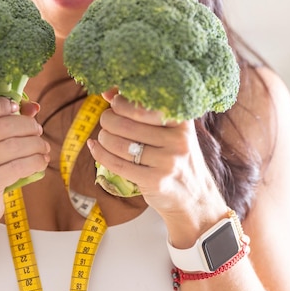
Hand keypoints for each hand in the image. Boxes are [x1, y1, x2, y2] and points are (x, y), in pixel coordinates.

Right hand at [0, 96, 49, 227]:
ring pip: (13, 147)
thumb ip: (2, 118)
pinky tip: (41, 161)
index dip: (0, 104)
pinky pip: (16, 167)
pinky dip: (35, 162)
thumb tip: (33, 107)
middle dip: (28, 126)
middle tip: (38, 130)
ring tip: (43, 147)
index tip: (16, 108)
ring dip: (36, 145)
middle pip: (2, 127)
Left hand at [88, 90, 226, 245]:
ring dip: (103, 138)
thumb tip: (107, 92)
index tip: (114, 103)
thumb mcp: (171, 132)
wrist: (195, 198)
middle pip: (127, 124)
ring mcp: (168, 162)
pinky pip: (117, 164)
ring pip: (120, 144)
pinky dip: (100, 154)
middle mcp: (178, 140)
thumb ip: (143, 110)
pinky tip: (94, 147)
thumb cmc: (176, 159)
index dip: (121, 102)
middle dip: (108, 120)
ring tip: (103, 136)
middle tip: (106, 121)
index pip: (143, 105)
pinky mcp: (155, 181)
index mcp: (182, 122)